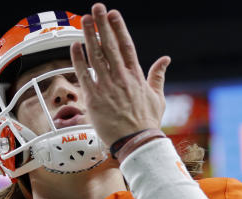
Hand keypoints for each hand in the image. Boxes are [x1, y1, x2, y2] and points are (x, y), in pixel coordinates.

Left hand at [69, 3, 170, 145]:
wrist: (137, 142)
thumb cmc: (147, 123)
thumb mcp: (157, 97)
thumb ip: (158, 75)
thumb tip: (166, 59)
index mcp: (136, 76)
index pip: (126, 46)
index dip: (118, 28)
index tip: (113, 14)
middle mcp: (121, 78)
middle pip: (110, 45)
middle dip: (102, 24)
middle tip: (96, 8)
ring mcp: (107, 87)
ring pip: (96, 56)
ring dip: (89, 36)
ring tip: (85, 19)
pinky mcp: (94, 99)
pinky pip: (84, 75)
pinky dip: (79, 60)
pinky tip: (75, 46)